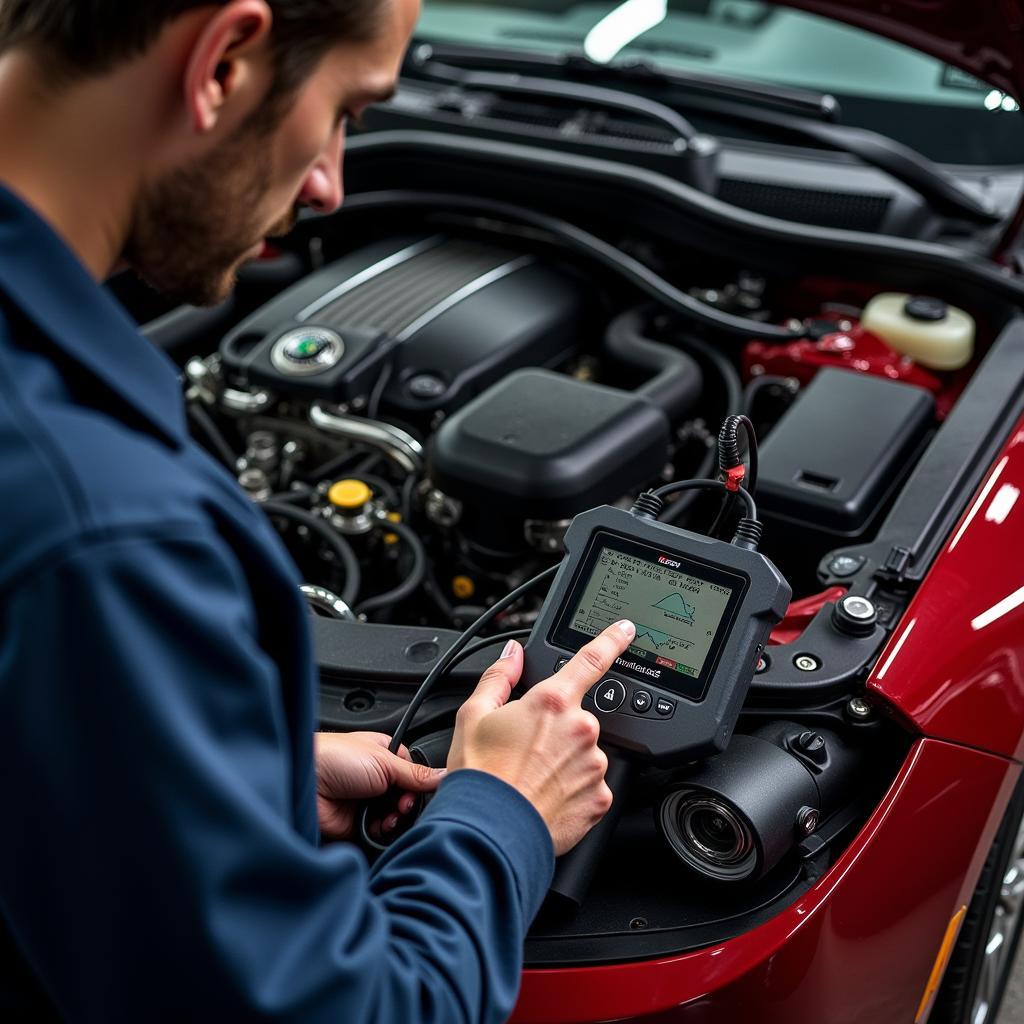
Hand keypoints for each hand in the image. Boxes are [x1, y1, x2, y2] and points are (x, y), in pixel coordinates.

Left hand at [314, 731, 445, 840]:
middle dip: (408, 804)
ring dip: (396, 819)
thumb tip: (444, 776)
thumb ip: (416, 773)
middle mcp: (377, 779)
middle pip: (407, 798)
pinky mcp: (357, 825)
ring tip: (390, 814)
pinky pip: (380, 834)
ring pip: (395, 818)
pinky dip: (383, 832)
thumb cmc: (335, 757)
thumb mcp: (384, 760)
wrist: (305, 780)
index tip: (419, 790)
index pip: (414, 774)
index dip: (419, 784)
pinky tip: (379, 824)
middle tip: (402, 803)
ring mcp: (367, 802)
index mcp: (384, 755)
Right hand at [446, 620, 636, 855]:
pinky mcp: (601, 798)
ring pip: (585, 753)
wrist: (489, 833)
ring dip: (566, 761)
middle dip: (558, 730)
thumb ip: (498, 677)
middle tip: (527, 752)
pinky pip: (591, 786)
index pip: (592, 660)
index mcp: (553, 702)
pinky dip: (573, 790)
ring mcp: (595, 764)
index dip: (612, 640)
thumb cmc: (480, 776)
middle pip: (578, 718)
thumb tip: (512, 654)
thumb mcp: (473, 715)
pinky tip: (547, 797)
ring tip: (533, 779)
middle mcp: (582, 729)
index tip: (625, 630)